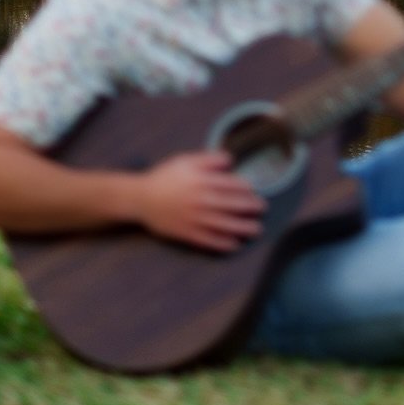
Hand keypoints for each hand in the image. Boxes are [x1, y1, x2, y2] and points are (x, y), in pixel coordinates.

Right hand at [136, 151, 264, 252]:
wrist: (141, 198)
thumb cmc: (165, 176)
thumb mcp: (186, 160)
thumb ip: (209, 159)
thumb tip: (231, 160)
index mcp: (201, 181)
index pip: (229, 185)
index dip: (245, 188)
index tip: (255, 191)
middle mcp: (200, 201)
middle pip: (230, 205)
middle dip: (249, 207)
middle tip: (262, 209)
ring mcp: (193, 219)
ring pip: (222, 225)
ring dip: (241, 228)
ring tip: (256, 230)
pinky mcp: (186, 233)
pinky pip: (207, 240)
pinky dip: (222, 244)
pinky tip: (234, 245)